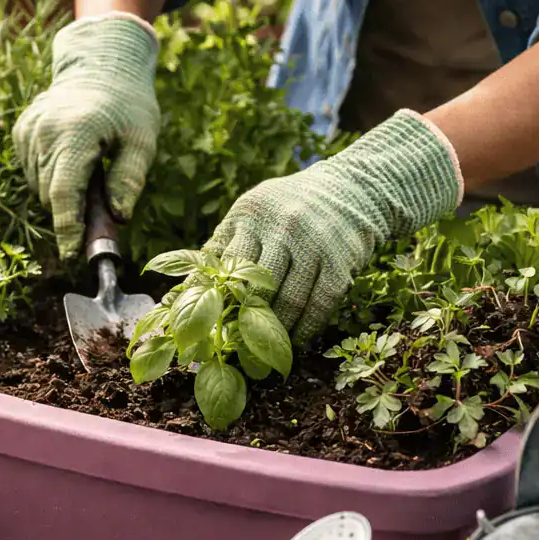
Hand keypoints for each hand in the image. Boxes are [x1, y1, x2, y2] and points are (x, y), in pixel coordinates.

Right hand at [13, 15, 159, 258]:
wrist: (102, 63)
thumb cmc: (128, 106)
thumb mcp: (143, 141)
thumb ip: (129, 179)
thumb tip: (118, 217)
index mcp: (76, 133)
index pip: (63, 193)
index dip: (67, 228)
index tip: (72, 254)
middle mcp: (45, 131)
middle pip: (50, 194)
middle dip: (71, 212)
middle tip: (98, 212)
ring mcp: (29, 129)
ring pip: (39, 185)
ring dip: (60, 192)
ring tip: (89, 173)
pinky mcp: (22, 130)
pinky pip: (32, 170)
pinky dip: (50, 175)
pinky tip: (71, 158)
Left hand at [204, 110, 462, 343]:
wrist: (351, 188)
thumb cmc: (288, 207)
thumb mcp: (252, 211)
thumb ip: (223, 243)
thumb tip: (188, 285)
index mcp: (250, 214)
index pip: (225, 265)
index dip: (217, 300)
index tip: (208, 327)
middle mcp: (281, 226)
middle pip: (256, 287)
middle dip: (244, 322)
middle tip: (235, 348)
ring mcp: (313, 243)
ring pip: (288, 301)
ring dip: (275, 332)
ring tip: (263, 351)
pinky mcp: (340, 260)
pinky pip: (319, 305)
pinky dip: (306, 329)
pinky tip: (295, 342)